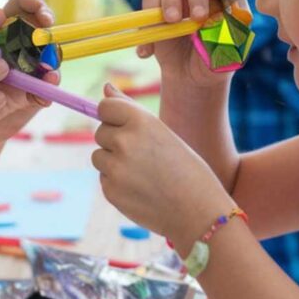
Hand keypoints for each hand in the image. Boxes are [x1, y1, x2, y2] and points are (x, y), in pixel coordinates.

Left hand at [0, 0, 56, 143]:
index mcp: (6, 26)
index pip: (26, 4)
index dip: (35, 1)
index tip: (37, 8)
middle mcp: (23, 43)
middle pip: (45, 27)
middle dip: (49, 25)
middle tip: (45, 27)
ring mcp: (31, 66)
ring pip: (52, 56)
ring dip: (53, 59)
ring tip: (48, 68)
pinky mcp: (33, 90)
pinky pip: (47, 86)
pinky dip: (49, 86)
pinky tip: (46, 86)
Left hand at [93, 84, 231, 252]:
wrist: (199, 211)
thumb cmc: (186, 167)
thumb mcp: (162, 132)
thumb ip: (131, 110)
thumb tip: (106, 87)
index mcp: (140, 121)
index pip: (104, 107)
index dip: (114, 116)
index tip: (128, 127)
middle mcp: (124, 141)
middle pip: (100, 132)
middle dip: (115, 141)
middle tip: (144, 156)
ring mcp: (115, 168)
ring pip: (99, 156)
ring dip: (114, 162)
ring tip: (143, 173)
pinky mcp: (110, 191)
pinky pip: (104, 179)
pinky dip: (117, 183)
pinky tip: (141, 189)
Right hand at [138, 0, 250, 87]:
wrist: (191, 80)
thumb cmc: (214, 65)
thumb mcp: (226, 58)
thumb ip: (226, 38)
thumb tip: (218, 19)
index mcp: (227, 1)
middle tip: (196, 18)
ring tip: (170, 23)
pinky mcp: (158, 7)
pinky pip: (148, 0)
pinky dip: (146, 23)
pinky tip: (150, 52)